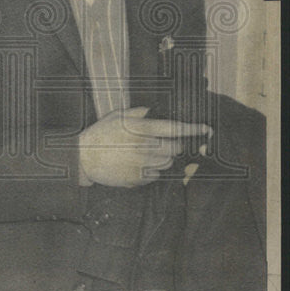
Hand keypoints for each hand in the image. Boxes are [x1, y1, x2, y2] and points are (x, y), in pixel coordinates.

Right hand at [78, 106, 212, 188]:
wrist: (83, 158)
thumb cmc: (100, 134)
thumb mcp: (118, 115)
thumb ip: (139, 113)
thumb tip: (155, 111)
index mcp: (140, 128)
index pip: (174, 128)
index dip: (192, 129)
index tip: (206, 129)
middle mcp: (143, 146)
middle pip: (174, 149)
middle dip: (174, 146)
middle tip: (163, 143)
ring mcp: (140, 164)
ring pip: (167, 163)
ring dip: (164, 158)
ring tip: (147, 153)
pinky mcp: (136, 179)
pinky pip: (155, 175)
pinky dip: (153, 170)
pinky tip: (139, 164)